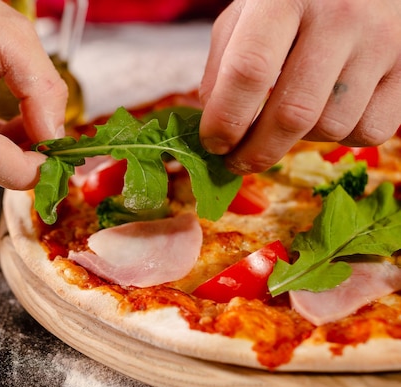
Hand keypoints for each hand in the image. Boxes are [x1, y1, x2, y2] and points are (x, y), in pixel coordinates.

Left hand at [199, 0, 400, 173]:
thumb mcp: (249, 11)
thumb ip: (223, 62)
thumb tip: (214, 123)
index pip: (249, 70)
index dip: (225, 119)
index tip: (214, 143)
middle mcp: (340, 16)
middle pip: (293, 112)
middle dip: (256, 152)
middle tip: (236, 162)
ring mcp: (381, 41)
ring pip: (331, 128)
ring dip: (297, 141)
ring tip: (285, 120)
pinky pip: (369, 131)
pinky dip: (340, 137)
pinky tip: (326, 113)